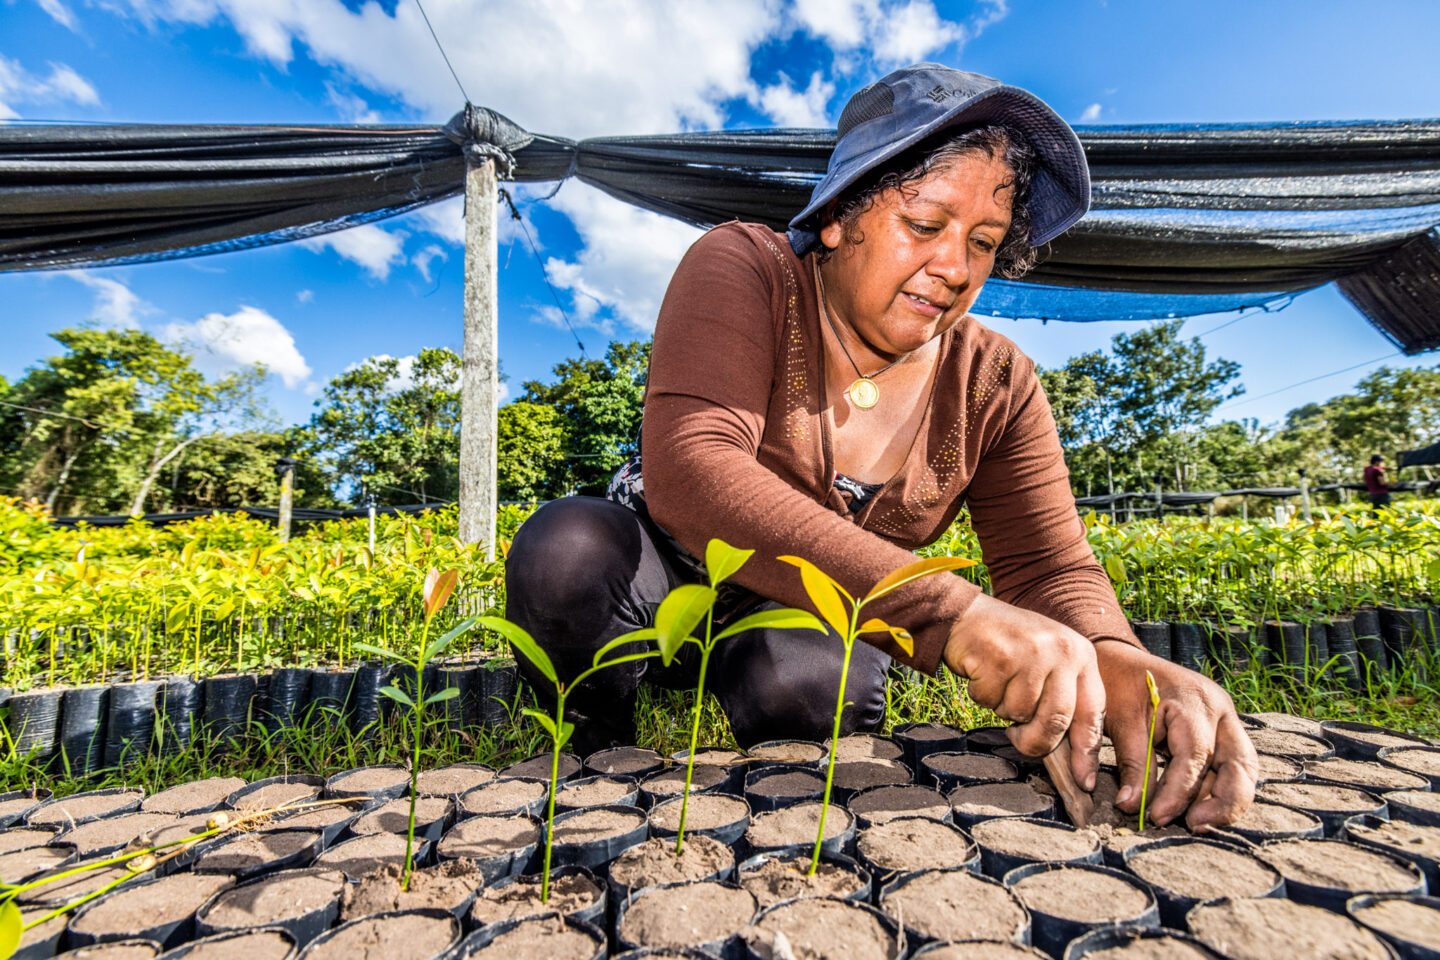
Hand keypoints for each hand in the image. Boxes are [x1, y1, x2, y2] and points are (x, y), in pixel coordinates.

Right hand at [944, 594, 1105, 791]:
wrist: (966, 615)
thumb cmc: (1009, 646)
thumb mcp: (1049, 662)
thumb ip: (1063, 696)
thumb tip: (1071, 753)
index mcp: (1082, 655)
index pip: (1093, 712)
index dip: (1087, 750)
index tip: (1084, 779)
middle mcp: (1063, 651)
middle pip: (1057, 720)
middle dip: (1036, 741)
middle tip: (1021, 741)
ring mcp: (1032, 653)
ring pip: (1020, 713)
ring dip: (1003, 708)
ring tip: (999, 683)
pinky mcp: (1000, 657)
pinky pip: (991, 701)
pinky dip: (982, 696)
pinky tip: (982, 673)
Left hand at [1096, 640, 1257, 830]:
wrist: (1121, 659)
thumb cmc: (1118, 686)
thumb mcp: (1121, 722)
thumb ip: (1132, 765)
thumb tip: (1132, 807)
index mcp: (1195, 701)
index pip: (1196, 756)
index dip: (1179, 792)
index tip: (1157, 817)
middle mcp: (1220, 710)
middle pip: (1240, 764)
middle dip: (1225, 802)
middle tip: (1195, 826)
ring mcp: (1226, 720)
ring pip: (1242, 768)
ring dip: (1224, 800)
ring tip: (1195, 823)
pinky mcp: (1222, 731)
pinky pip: (1231, 765)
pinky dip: (1217, 788)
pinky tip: (1198, 808)